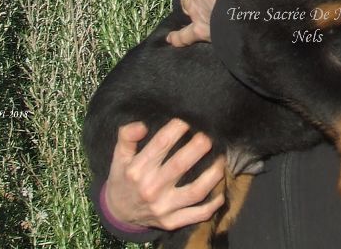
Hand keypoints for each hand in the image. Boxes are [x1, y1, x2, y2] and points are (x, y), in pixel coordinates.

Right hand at [103, 119, 223, 230]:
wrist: (119, 214)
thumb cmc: (124, 178)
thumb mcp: (119, 157)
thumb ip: (126, 137)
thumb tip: (142, 125)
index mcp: (137, 170)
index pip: (161, 143)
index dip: (178, 127)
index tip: (190, 118)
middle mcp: (150, 189)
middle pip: (180, 165)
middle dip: (199, 147)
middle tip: (210, 135)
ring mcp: (163, 208)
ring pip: (195, 191)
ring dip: (213, 174)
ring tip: (221, 158)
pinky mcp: (171, 222)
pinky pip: (198, 214)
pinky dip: (213, 205)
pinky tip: (221, 192)